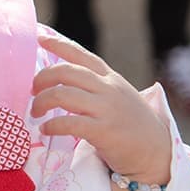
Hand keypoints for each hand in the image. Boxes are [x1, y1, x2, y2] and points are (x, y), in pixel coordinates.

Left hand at [31, 33, 170, 184]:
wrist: (157, 152)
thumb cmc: (132, 124)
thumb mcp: (118, 95)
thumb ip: (96, 85)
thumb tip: (61, 80)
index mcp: (110, 77)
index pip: (81, 54)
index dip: (58, 44)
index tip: (38, 38)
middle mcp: (108, 88)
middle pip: (65, 71)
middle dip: (42, 78)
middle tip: (31, 90)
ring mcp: (107, 109)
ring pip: (63, 94)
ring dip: (41, 102)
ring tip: (35, 112)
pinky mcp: (104, 131)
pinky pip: (68, 123)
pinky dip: (51, 125)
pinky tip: (45, 129)